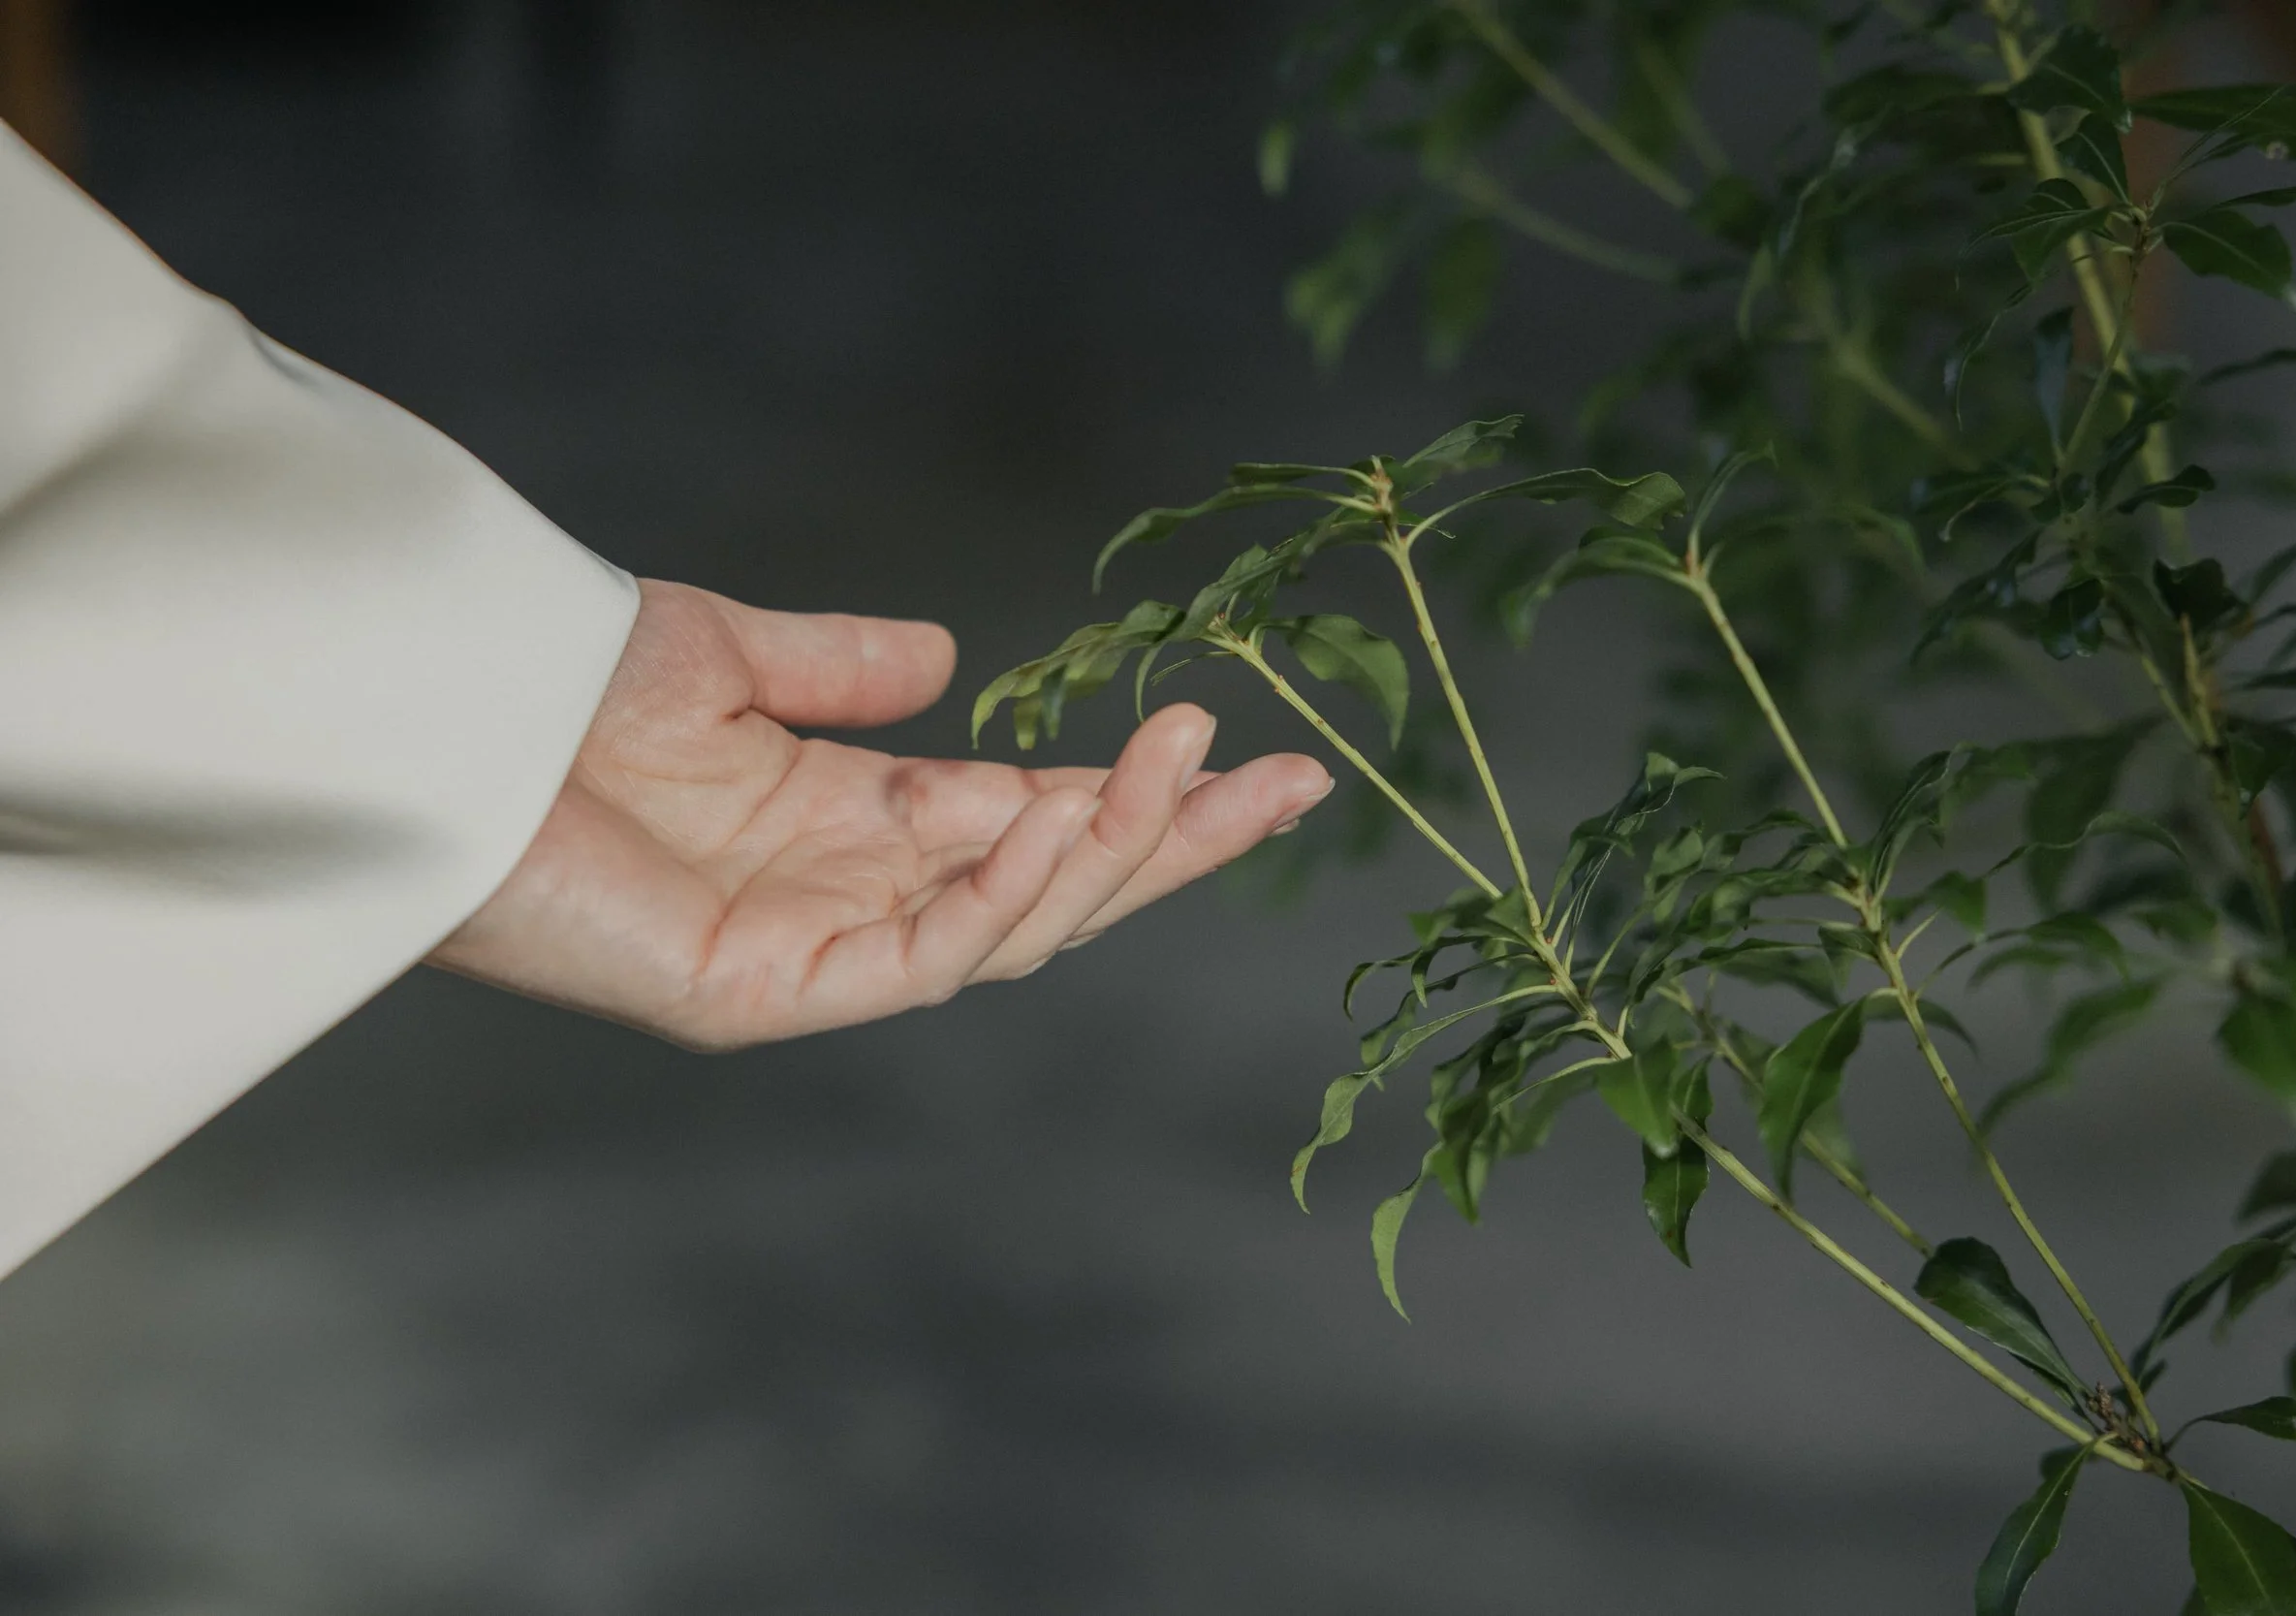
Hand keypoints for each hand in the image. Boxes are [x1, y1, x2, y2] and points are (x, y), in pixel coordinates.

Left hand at [430, 580, 1331, 1048]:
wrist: (433, 716)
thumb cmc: (555, 690)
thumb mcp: (730, 654)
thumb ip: (842, 665)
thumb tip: (950, 655)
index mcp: (853, 822)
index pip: (1032, 820)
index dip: (1138, 793)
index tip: (1244, 745)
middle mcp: (850, 895)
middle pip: (1051, 887)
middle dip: (1173, 840)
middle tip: (1291, 780)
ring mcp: (814, 953)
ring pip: (1011, 929)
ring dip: (1113, 854)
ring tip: (1193, 768)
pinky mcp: (765, 994)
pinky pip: (922, 960)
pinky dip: (1004, 899)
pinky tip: (1066, 824)